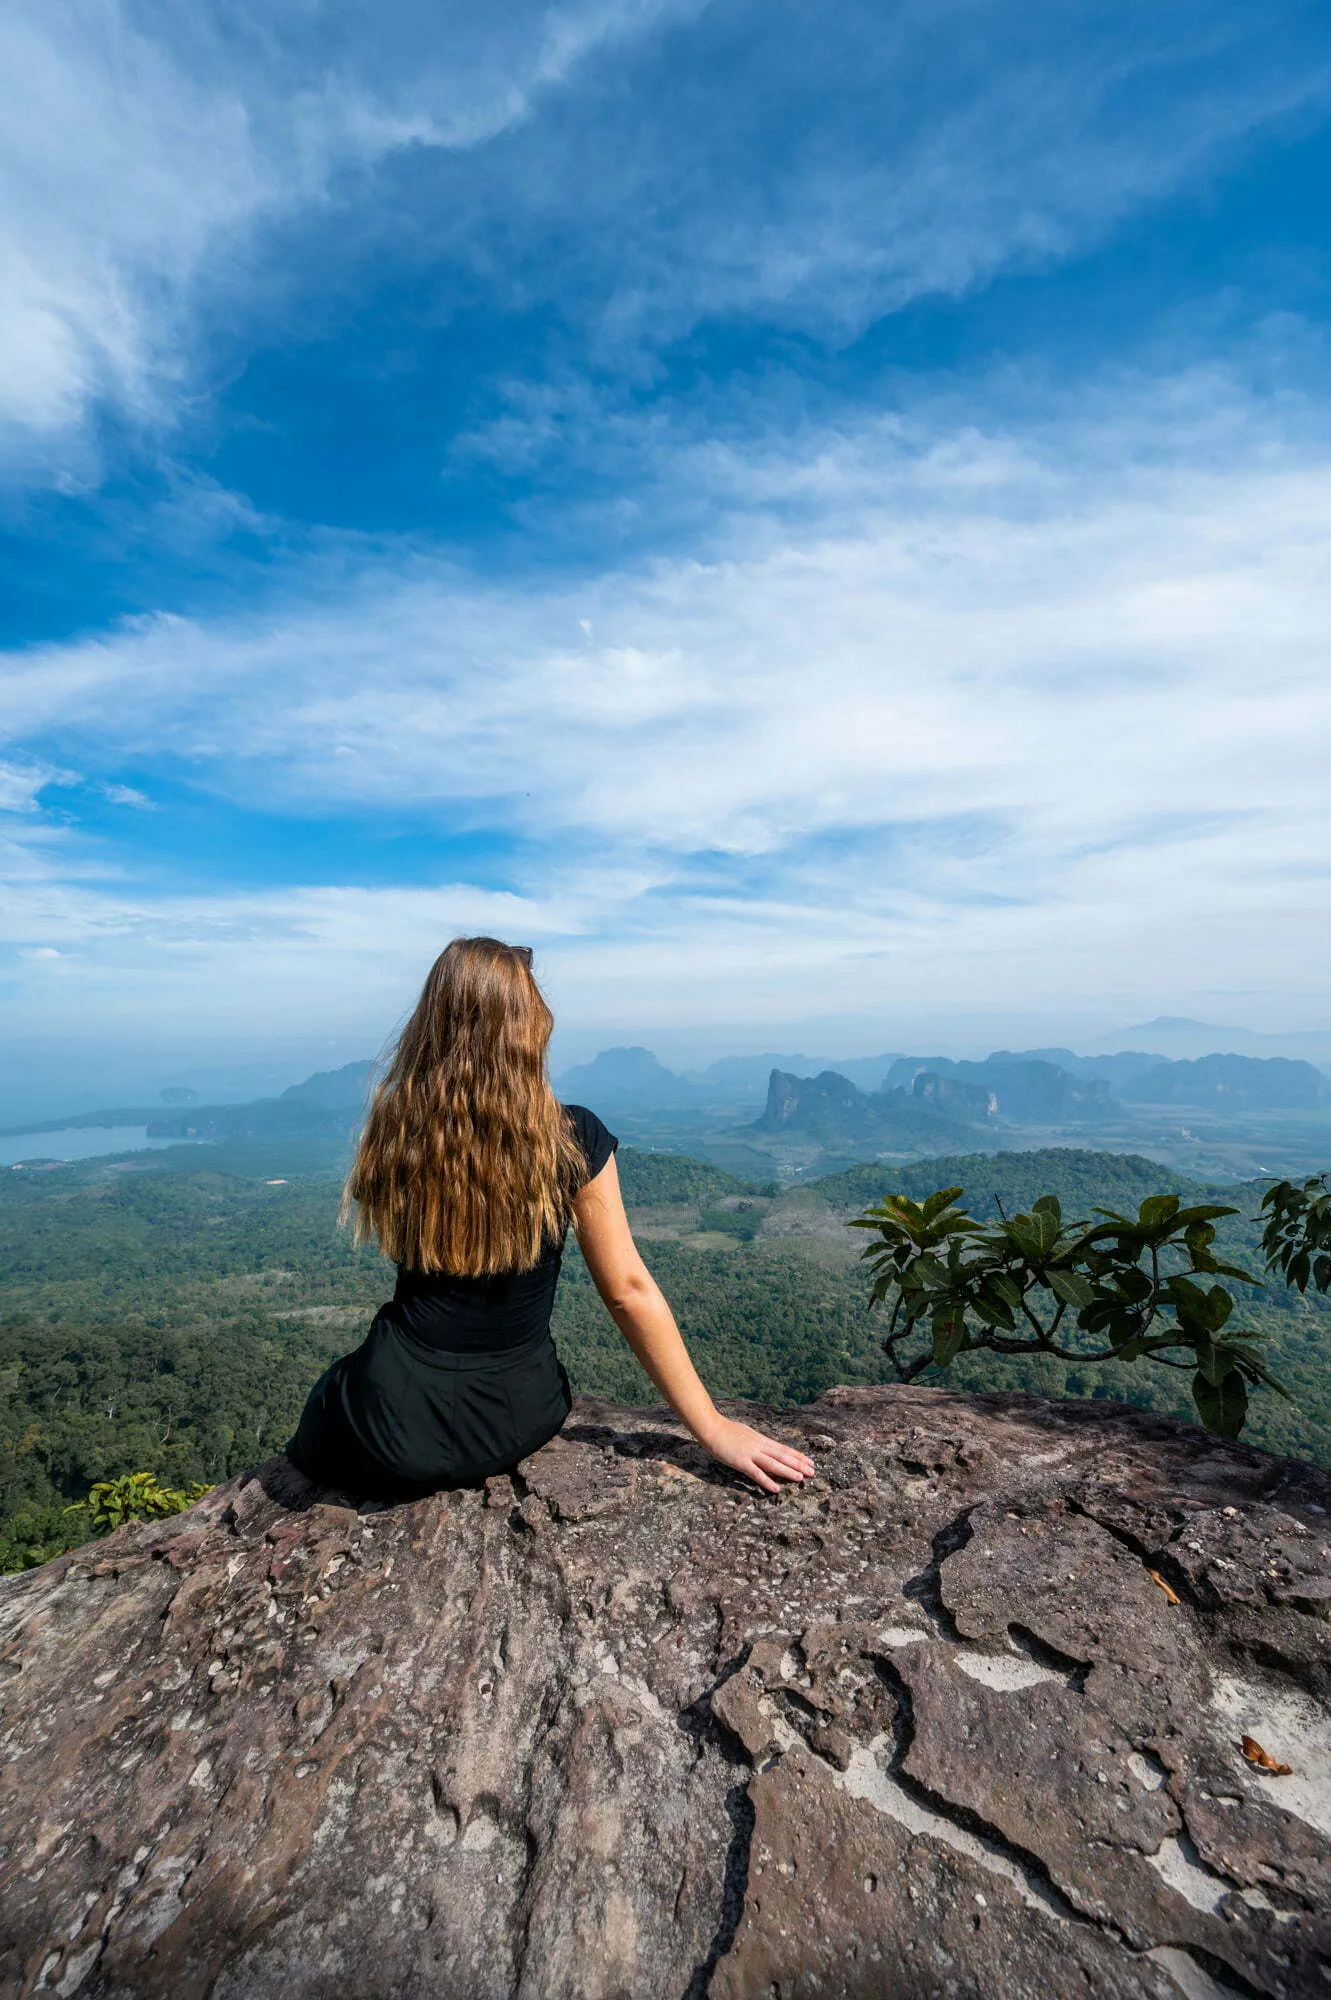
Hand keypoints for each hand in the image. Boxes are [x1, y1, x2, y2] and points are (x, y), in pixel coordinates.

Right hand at [697, 1416, 815, 1493]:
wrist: (711, 1427)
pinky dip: (767, 1481)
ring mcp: (751, 1454)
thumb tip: (765, 1445)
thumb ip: (756, 1440)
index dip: (798, 1456)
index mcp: (761, 1439)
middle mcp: (759, 1446)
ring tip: (801, 1478)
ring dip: (788, 1471)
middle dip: (799, 1464)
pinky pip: (756, 1473)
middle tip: (813, 1472)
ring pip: (774, 1464)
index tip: (810, 1461)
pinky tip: (776, 1488)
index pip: (784, 1448)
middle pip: (783, 1456)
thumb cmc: (726, 1429)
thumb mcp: (746, 1432)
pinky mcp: (741, 1462)